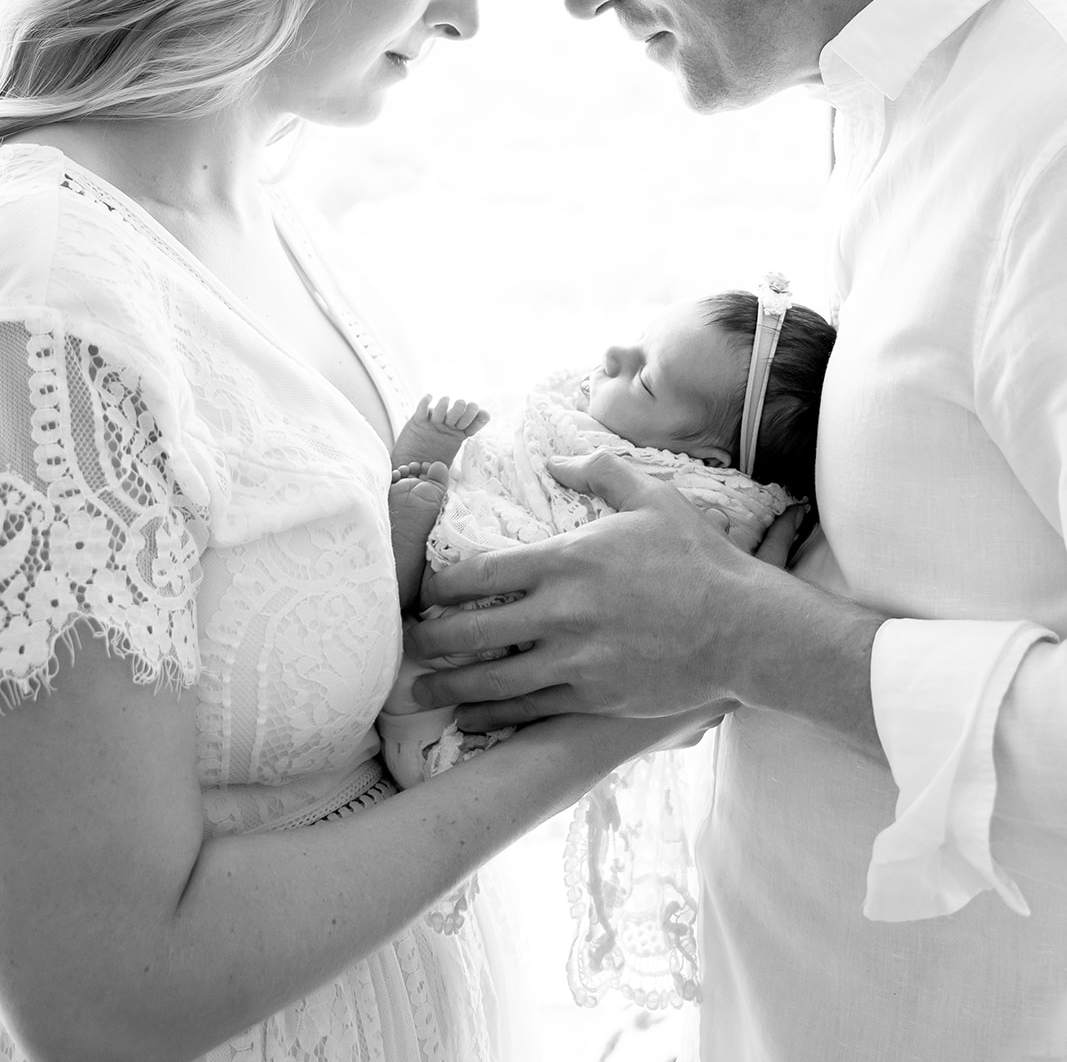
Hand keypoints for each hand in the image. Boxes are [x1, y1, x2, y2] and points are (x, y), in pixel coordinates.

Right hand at [391, 395, 489, 472]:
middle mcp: (448, 424)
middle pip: (462, 407)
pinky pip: (423, 408)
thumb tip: (450, 464)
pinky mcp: (418, 421)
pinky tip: (429, 398)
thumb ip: (453, 465)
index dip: (479, 416)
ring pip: (444, 404)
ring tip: (438, 419)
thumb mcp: (445, 468)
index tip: (484, 415)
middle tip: (455, 423)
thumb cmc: (429, 469)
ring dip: (443, 407)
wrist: (408, 470)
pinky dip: (426, 402)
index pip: (475, 420)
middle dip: (462, 410)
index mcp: (459, 434)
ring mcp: (433, 421)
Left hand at [409, 449, 774, 727]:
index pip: (481, 574)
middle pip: (472, 630)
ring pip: (492, 678)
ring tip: (417, 689)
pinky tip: (468, 716)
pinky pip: (529, 710)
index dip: (441, 585)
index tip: (421, 591)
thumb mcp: (652, 497)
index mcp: (567, 561)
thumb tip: (557, 459)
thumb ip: (599, 471)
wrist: (744, 627)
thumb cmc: (698, 558)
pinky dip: (492, 714)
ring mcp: (575, 660)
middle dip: (428, 638)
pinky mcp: (594, 697)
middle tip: (403, 643)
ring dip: (448, 684)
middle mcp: (561, 613)